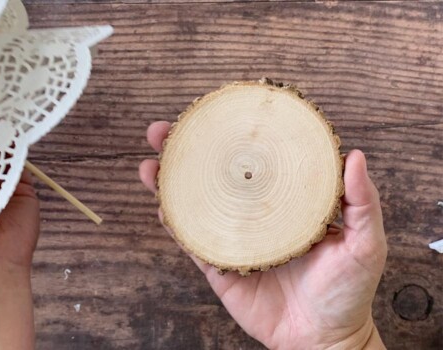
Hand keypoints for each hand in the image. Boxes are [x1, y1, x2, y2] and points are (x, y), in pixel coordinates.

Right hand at [139, 121, 386, 348]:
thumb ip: (361, 202)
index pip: (255, 160)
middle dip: (185, 152)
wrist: (322, 339)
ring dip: (169, 183)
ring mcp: (233, 238)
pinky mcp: (220, 266)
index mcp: (286, 202)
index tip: (213, 114)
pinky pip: (192, 241)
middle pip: (214, 176)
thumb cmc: (348, 291)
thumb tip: (355, 155)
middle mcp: (255, 214)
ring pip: (195, 204)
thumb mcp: (365, 243)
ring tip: (150, 164)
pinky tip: (162, 204)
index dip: (231, 136)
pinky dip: (175, 223)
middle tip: (165, 131)